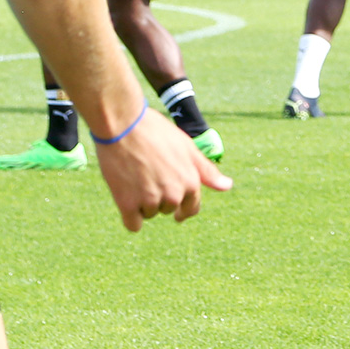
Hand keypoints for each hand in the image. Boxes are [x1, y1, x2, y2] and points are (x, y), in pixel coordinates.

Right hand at [93, 107, 231, 228]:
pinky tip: (125, 199)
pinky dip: (130, 216)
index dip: (182, 207)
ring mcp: (151, 200)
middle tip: (146, 173)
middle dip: (159, 197)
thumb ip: (206, 171)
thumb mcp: (186, 147)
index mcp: (191, 181)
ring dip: (142, 203)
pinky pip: (134, 224)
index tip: (176, 211)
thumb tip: (227, 186)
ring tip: (134, 176)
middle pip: (168, 210)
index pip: (191, 208)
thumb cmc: (154, 131)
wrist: (122, 124)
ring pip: (149, 214)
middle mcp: (174, 194)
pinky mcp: (128, 204)